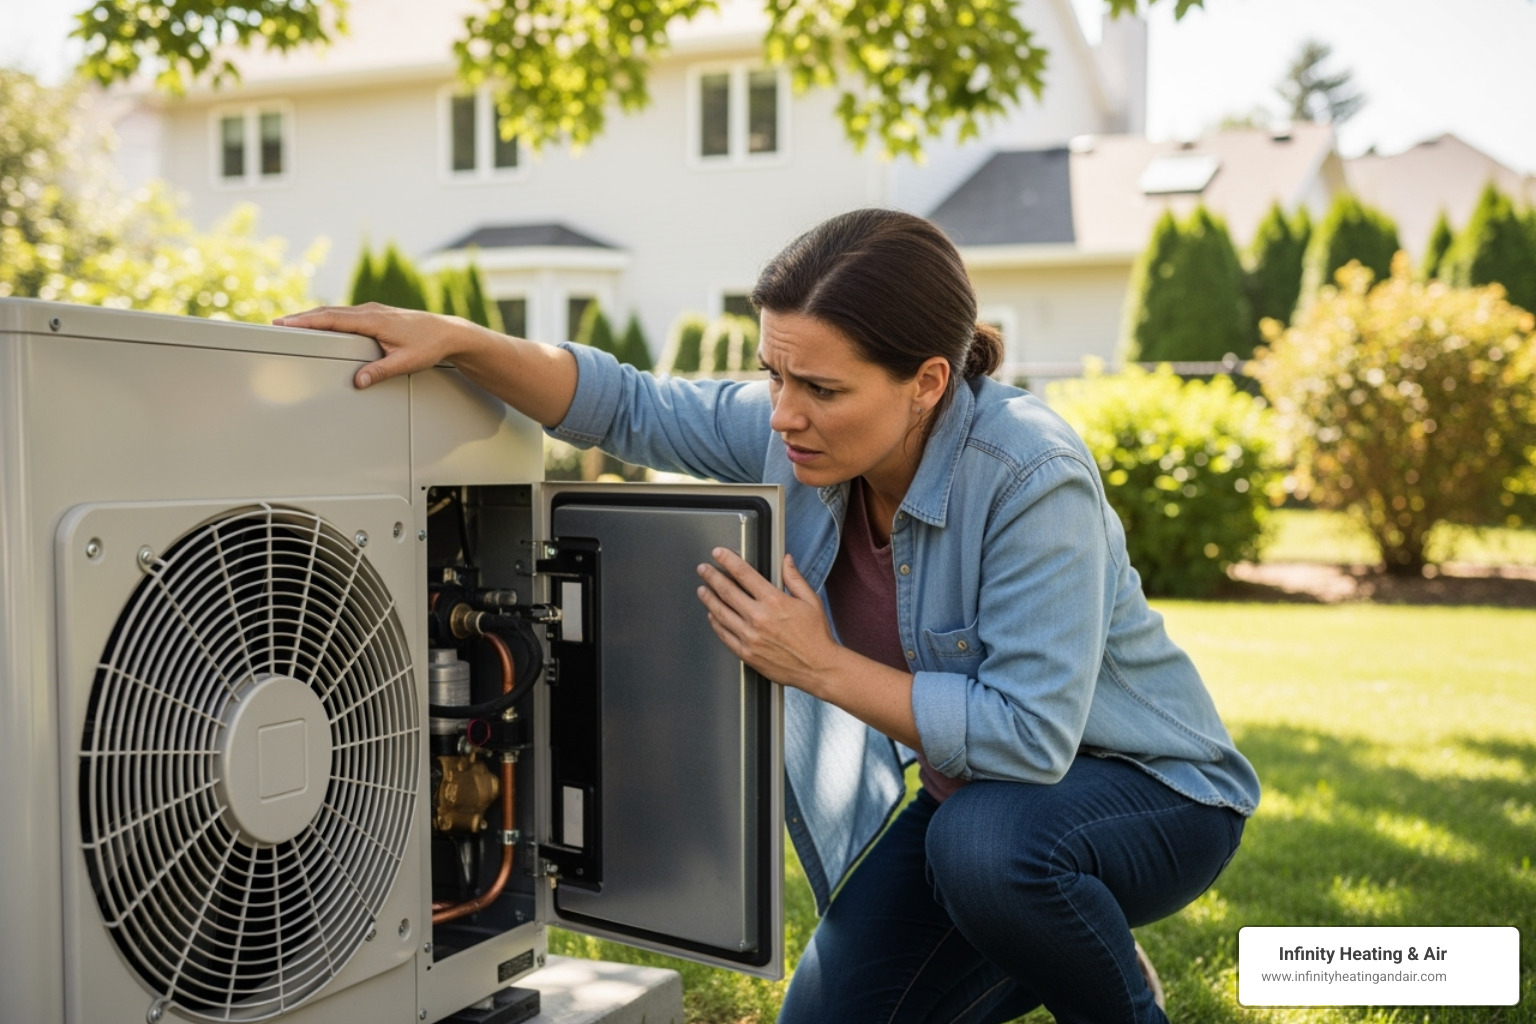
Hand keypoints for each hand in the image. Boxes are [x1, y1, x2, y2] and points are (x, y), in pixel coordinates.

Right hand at [274, 303, 476, 389]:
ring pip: (336, 312)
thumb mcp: (406, 362)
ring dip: (313, 317)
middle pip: (328, 313)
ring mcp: (373, 311)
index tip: (285, 323)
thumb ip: (381, 372)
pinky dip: (328, 317)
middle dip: (301, 318)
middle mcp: (370, 311)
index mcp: (373, 320)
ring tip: (291, 324)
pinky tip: (321, 324)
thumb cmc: (429, 345)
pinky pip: (346, 314)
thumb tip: (359, 382)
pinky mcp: (377, 314)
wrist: (449, 332)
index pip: (332, 319)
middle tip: (277, 324)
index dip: (306, 321)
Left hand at [696, 549, 837, 692]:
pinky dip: (716, 623)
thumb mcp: (811, 601)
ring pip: (721, 613)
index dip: (728, 561)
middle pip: (727, 591)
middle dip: (712, 577)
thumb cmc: (816, 636)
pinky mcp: (747, 653)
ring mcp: (750, 637)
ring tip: (702, 590)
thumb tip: (786, 561)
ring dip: (709, 599)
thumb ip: (794, 579)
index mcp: (774, 601)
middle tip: (703, 570)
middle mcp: (759, 617)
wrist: (819, 668)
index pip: (744, 574)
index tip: (718, 554)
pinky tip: (712, 615)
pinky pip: (724, 635)